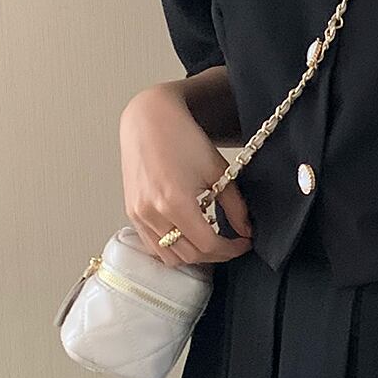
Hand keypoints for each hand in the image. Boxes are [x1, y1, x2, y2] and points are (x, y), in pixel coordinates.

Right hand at [119, 83, 252, 266]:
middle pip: (190, 255)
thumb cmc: (183, 139)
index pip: (208, 245)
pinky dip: (171, 248)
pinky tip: (186, 236)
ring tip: (210, 242)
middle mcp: (153, 213)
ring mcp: (138, 215)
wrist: (149, 120)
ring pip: (169, 256)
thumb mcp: (218, 171)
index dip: (231, 249)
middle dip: (216, 255)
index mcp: (176, 202)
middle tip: (232, 244)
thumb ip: (235, 205)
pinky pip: (152, 245)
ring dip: (193, 255)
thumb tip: (245, 231)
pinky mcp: (131, 213)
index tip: (244, 242)